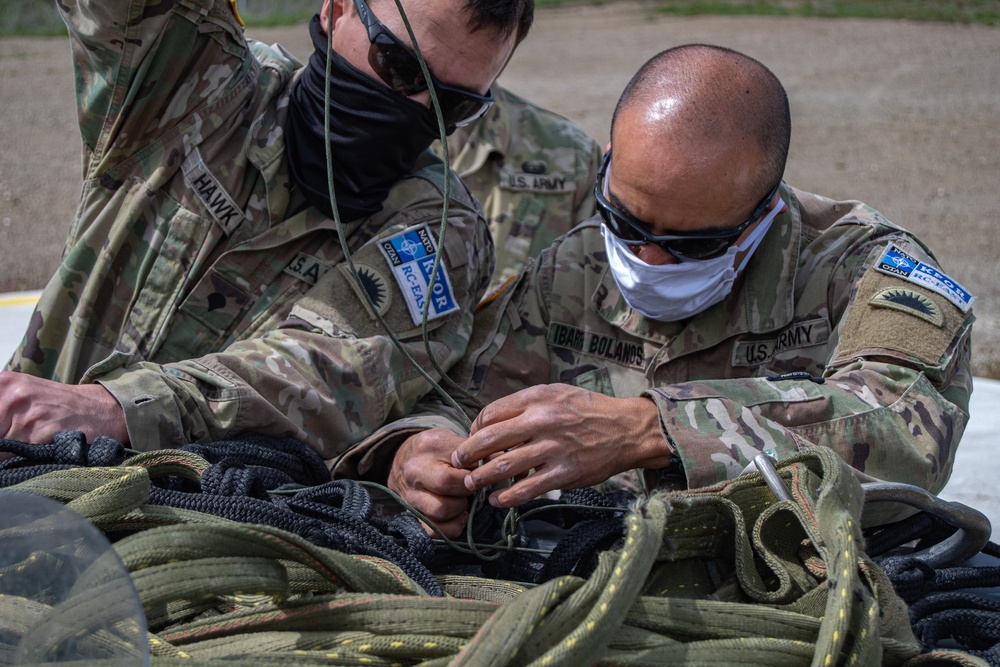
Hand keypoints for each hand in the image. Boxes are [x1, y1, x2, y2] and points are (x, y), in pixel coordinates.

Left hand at [0, 371, 128, 460]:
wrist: (103, 409)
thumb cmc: (59, 406)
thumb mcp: (22, 394)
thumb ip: (0, 408)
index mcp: (3, 382)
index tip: (2, 437)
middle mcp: (12, 395)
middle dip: (0, 443)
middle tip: (16, 441)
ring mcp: (27, 415)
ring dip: (8, 456)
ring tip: (31, 446)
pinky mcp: (41, 435)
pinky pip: (16, 458)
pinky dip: (23, 460)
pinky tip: (40, 450)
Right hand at [387, 427, 474, 537]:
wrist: (403, 459)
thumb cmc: (437, 450)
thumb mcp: (453, 439)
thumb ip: (476, 449)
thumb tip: (503, 461)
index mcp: (431, 445)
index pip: (461, 460)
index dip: (476, 469)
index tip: (481, 471)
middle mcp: (416, 469)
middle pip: (446, 484)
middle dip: (467, 488)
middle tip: (472, 487)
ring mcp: (411, 493)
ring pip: (439, 510)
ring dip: (459, 509)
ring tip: (463, 501)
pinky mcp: (411, 513)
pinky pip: (431, 530)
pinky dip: (450, 528)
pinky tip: (458, 518)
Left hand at [453, 384, 671, 507]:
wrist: (627, 430)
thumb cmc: (589, 410)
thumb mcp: (556, 393)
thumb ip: (526, 405)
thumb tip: (494, 423)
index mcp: (537, 399)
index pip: (490, 414)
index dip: (475, 429)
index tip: (473, 439)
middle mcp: (542, 422)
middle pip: (489, 440)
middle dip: (467, 454)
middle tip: (459, 463)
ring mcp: (552, 449)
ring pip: (503, 466)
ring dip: (481, 478)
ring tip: (472, 484)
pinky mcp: (564, 474)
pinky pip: (527, 489)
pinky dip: (506, 498)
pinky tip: (497, 500)